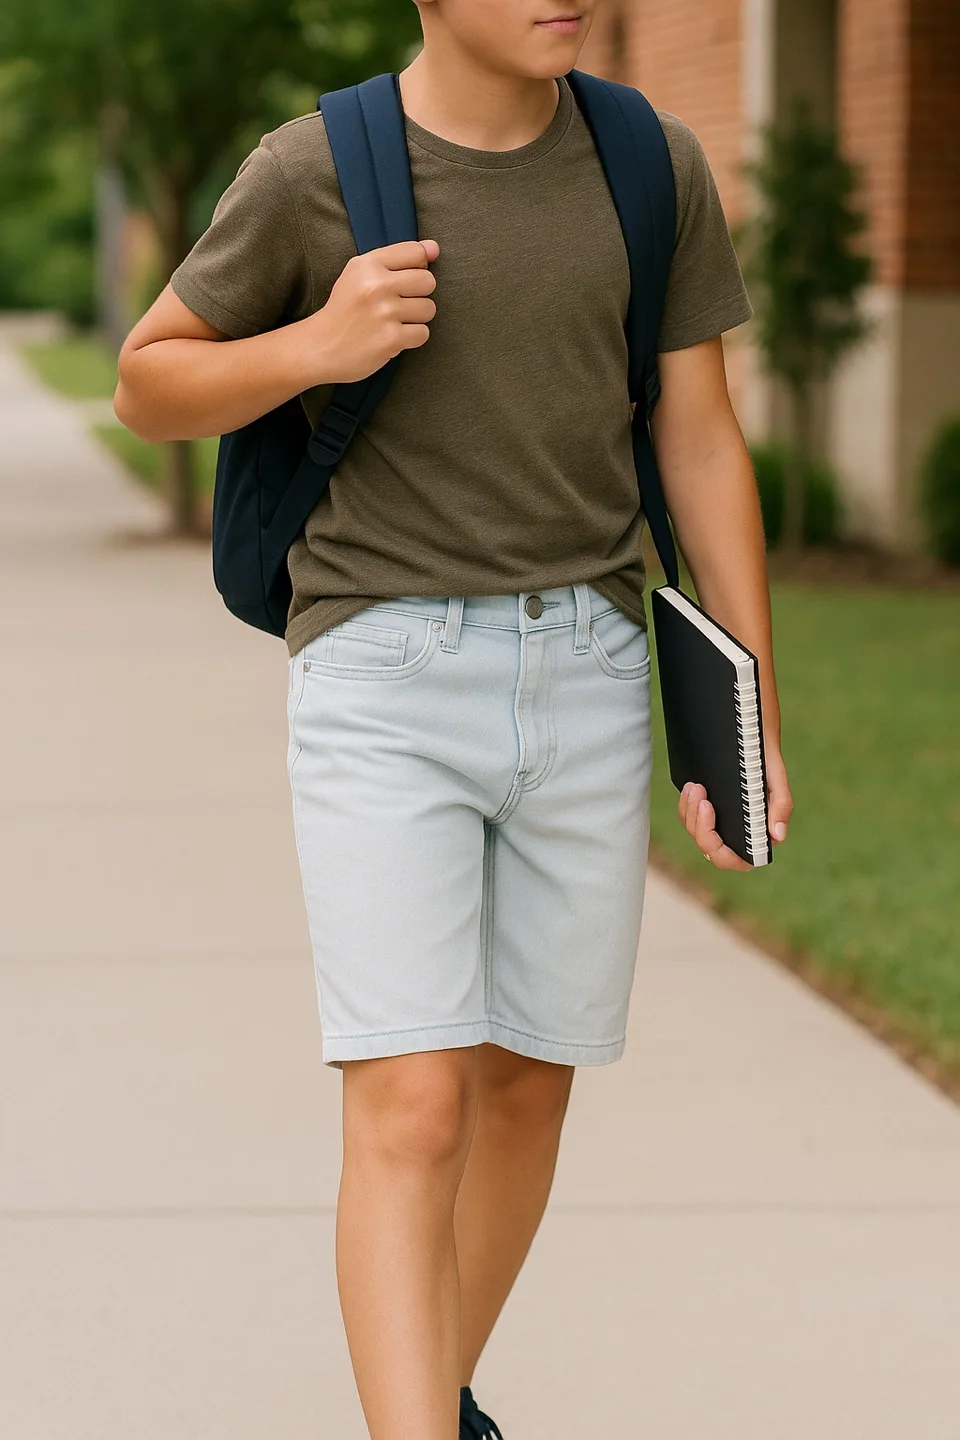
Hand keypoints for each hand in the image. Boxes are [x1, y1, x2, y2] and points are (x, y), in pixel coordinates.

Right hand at [301, 239, 439, 384]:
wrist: (320, 347)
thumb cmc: (345, 309)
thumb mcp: (360, 274)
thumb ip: (398, 258)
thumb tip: (435, 248)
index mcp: (368, 264)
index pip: (416, 253)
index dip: (417, 267)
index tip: (402, 280)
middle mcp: (377, 285)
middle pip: (428, 281)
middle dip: (419, 294)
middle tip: (398, 304)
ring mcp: (385, 313)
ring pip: (429, 308)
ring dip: (416, 318)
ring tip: (394, 321)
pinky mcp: (391, 339)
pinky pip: (423, 333)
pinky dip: (412, 338)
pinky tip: (393, 337)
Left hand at [679, 742, 792, 869]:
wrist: (748, 736)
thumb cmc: (764, 760)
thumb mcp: (776, 778)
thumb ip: (781, 806)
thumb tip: (777, 836)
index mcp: (756, 835)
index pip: (733, 859)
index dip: (717, 847)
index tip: (710, 812)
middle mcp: (736, 834)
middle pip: (708, 847)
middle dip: (700, 825)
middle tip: (701, 795)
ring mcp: (718, 824)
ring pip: (695, 832)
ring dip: (690, 811)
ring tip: (695, 787)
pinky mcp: (704, 811)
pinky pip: (689, 818)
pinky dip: (686, 805)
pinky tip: (691, 788)